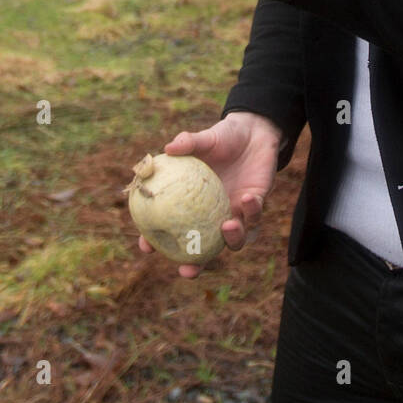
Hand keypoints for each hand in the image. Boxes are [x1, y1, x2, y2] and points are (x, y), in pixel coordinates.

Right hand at [138, 111, 283, 277]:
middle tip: (187, 270)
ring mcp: (235, 212)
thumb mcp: (204, 139)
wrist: (253, 131)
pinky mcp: (257, 204)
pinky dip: (251, 210)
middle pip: (203, 249)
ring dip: (232, 239)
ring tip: (227, 225)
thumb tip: (169, 148)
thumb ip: (188, 143)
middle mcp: (213, 215)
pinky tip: (246, 198)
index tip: (146, 247)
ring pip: (235, 240)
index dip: (157, 241)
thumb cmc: (223, 138)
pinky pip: (255, 214)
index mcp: (194, 204)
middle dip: (196, 265)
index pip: (172, 228)